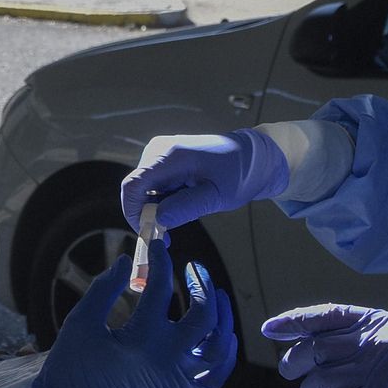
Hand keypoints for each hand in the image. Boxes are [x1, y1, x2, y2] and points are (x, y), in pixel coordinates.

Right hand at [5, 241, 237, 387]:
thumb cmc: (71, 368)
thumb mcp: (81, 322)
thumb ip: (105, 288)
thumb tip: (129, 262)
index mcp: (142, 339)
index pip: (161, 289)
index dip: (160, 261)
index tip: (157, 245)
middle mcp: (168, 360)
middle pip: (204, 317)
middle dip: (203, 285)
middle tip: (194, 268)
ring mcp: (178, 380)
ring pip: (219, 347)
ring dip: (223, 317)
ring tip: (216, 296)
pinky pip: (216, 375)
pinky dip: (225, 354)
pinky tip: (221, 333)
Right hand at [121, 130, 288, 232]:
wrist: (254, 157)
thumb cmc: (240, 173)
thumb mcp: (216, 196)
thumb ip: (185, 208)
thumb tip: (157, 220)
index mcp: (171, 156)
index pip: (133, 185)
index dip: (133, 213)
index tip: (149, 234)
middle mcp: (159, 150)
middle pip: (136, 190)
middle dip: (147, 215)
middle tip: (168, 237)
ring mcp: (161, 153)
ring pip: (144, 190)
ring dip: (157, 209)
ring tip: (184, 216)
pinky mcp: (165, 159)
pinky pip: (154, 185)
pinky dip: (163, 201)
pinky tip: (184, 204)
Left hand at [262, 304, 387, 387]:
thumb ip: (374, 338)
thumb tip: (335, 349)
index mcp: (382, 321)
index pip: (326, 315)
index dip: (293, 321)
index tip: (270, 328)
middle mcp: (374, 342)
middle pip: (316, 348)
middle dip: (295, 361)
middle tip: (291, 372)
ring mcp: (375, 372)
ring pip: (320, 379)